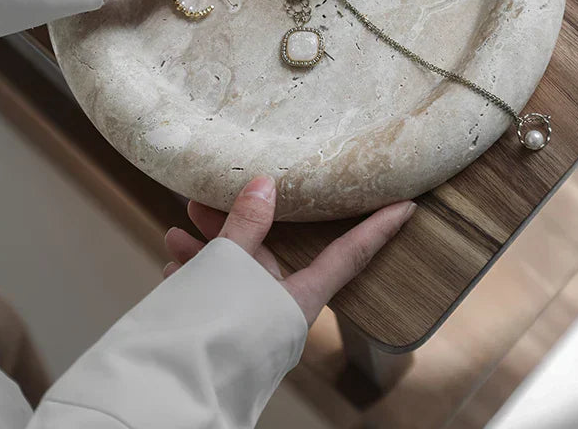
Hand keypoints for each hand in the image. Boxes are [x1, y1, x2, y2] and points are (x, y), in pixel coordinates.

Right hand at [163, 175, 415, 325]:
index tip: (406, 205)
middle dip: (237, 224)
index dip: (377, 228)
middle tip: (205, 201)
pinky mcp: (223, 336)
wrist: (171, 392)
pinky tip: (173, 267)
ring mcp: (252, 325)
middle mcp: (280, 311)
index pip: (349, 254)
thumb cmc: (210, 331)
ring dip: (207, 251)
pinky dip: (195, 278)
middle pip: (269, 255)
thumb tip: (265, 184)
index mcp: (299, 298)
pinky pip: (214, 298)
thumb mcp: (230, 265)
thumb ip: (247, 224)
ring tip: (177, 233)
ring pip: (234, 275)